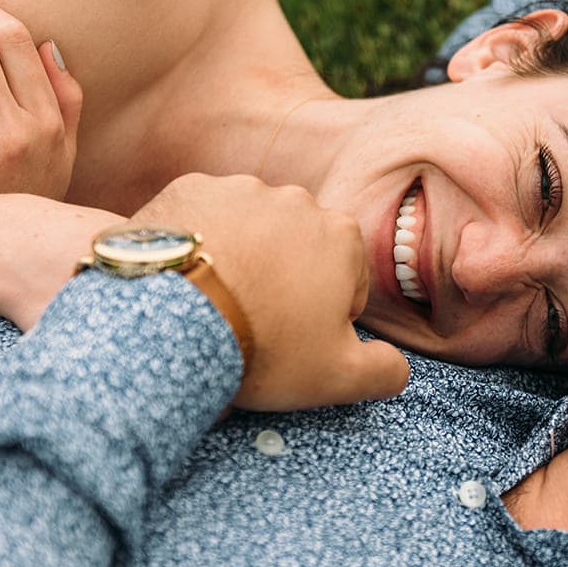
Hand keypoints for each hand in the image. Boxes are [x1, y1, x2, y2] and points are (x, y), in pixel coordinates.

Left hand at [126, 174, 409, 410]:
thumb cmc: (263, 346)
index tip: (294, 339)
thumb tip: (396, 368)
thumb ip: (384, 372)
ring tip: (218, 301)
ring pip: (251, 228)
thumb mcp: (338, 377)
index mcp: (342, 237)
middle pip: (299, 248)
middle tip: (256, 322)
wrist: (172, 320)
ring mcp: (240, 189)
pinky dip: (200, 240)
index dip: (324, 317)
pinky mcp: (189, 189)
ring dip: (242, 257)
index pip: (347, 280)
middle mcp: (296, 200)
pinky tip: (188, 279)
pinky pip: (204, 216)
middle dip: (284, 279)